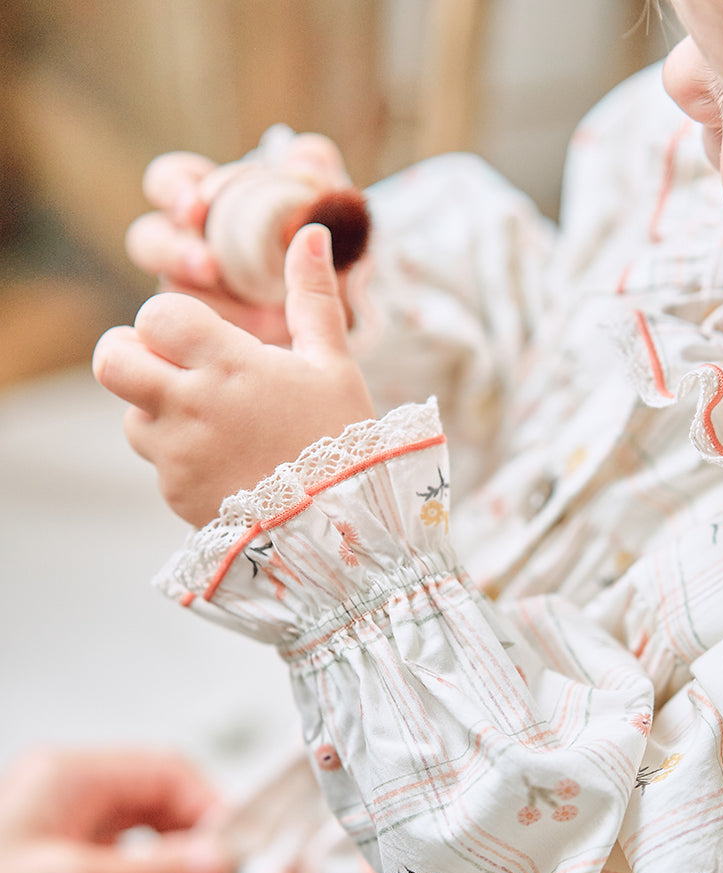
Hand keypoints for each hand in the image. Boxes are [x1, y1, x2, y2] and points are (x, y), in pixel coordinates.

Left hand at [0, 747, 227, 872]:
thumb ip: (155, 871)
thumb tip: (214, 860)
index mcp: (70, 774)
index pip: (166, 768)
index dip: (210, 802)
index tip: (236, 841)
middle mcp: (67, 786)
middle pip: (157, 790)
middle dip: (196, 827)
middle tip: (221, 866)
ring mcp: (60, 816)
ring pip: (142, 818)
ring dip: (174, 847)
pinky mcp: (55, 848)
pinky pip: (120, 844)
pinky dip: (146, 864)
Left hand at [93, 223, 376, 526]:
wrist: (344, 527)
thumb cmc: (343, 437)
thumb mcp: (333, 364)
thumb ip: (312, 296)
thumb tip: (310, 231)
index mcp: (228, 363)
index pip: (156, 315)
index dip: (170, 320)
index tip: (198, 337)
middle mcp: (190, 406)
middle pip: (113, 359)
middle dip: (131, 353)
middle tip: (165, 365)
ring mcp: (178, 455)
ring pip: (132, 417)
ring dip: (159, 412)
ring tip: (213, 424)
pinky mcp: (176, 494)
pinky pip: (158, 466)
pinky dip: (181, 460)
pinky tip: (227, 465)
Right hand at [126, 135, 355, 342]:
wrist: (343, 296)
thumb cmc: (322, 235)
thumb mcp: (328, 199)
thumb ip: (316, 169)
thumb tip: (305, 154)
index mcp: (204, 199)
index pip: (167, 182)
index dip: (174, 190)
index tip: (197, 206)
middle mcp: (187, 244)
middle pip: (148, 241)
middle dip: (172, 252)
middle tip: (208, 266)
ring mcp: (193, 293)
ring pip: (168, 295)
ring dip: (195, 303)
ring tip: (233, 315)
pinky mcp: (209, 334)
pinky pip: (198, 337)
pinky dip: (227, 335)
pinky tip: (262, 333)